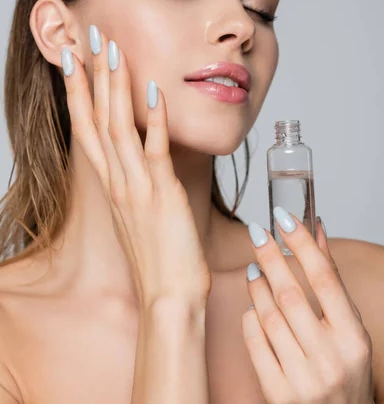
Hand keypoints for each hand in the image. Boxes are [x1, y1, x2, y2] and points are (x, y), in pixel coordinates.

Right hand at [60, 25, 211, 308]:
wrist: (168, 296)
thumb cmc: (158, 256)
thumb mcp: (138, 212)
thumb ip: (135, 181)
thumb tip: (141, 155)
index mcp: (110, 184)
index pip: (85, 128)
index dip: (77, 92)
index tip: (73, 60)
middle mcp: (116, 181)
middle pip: (95, 119)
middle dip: (90, 76)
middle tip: (88, 38)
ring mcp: (136, 186)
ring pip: (118, 128)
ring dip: (114, 87)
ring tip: (112, 50)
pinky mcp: (162, 195)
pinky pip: (154, 151)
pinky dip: (153, 120)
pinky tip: (153, 92)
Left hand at [242, 211, 373, 402]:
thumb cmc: (345, 369)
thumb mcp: (348, 327)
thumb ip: (331, 279)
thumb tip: (316, 228)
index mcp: (353, 338)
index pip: (325, 279)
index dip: (302, 243)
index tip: (283, 218)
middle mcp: (331, 359)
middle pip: (291, 294)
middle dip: (270, 257)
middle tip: (257, 233)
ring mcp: (304, 380)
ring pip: (268, 316)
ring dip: (257, 286)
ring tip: (254, 270)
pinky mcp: (279, 395)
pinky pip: (255, 343)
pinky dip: (250, 318)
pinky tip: (253, 306)